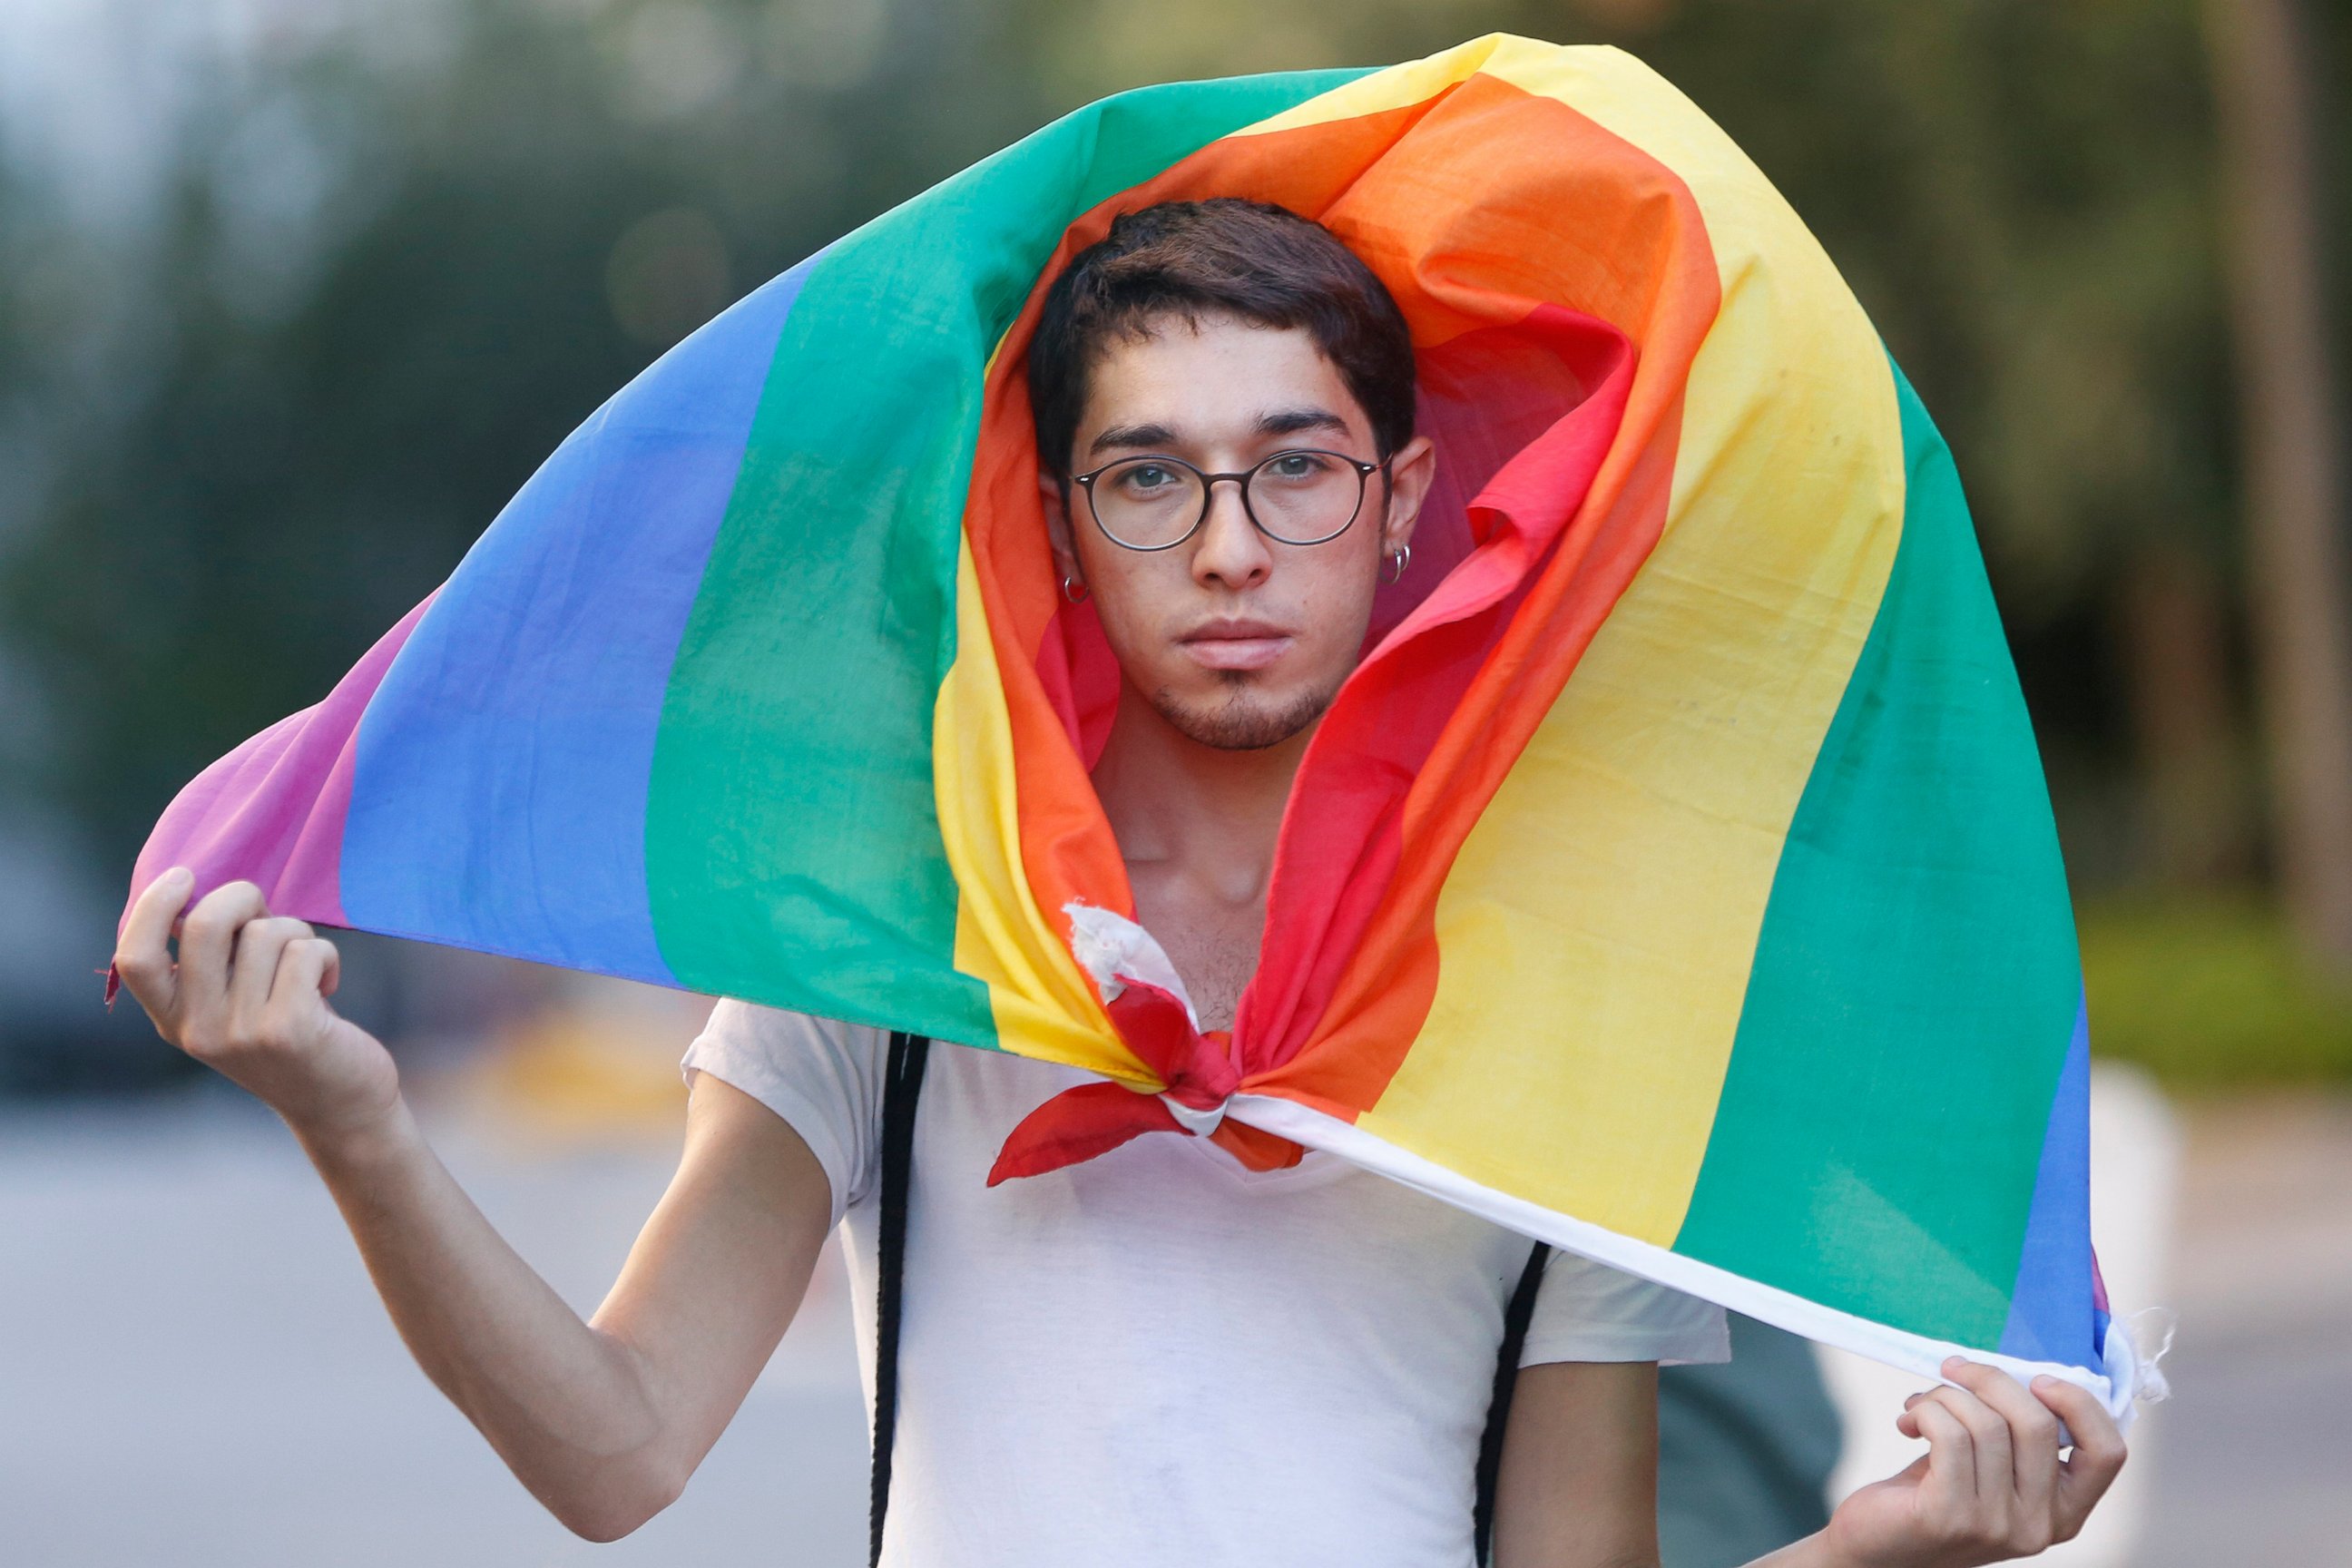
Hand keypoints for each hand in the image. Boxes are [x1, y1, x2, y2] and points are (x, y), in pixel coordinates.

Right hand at [114, 869, 401, 1144]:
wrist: (339, 1104)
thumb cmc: (290, 1034)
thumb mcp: (234, 1005)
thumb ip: (213, 961)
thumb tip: (204, 889)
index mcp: (174, 1019)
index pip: (134, 959)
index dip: (152, 907)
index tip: (184, 876)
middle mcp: (198, 1029)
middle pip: (203, 926)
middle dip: (243, 897)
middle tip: (267, 912)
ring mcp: (241, 1033)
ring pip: (266, 933)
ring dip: (297, 934)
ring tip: (305, 967)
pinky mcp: (288, 1031)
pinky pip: (304, 952)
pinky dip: (325, 955)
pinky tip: (328, 985)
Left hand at [1817, 1357, 2125, 1566]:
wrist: (1879, 1543)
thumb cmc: (1936, 1491)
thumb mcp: (1993, 1465)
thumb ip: (2017, 1431)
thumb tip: (2017, 1368)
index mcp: (2064, 1511)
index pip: (2107, 1453)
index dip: (2080, 1404)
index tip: (2037, 1379)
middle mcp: (2039, 1526)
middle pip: (2037, 1423)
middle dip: (1990, 1379)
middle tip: (1954, 1369)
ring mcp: (1996, 1526)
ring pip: (1986, 1423)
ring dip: (1946, 1396)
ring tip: (1922, 1405)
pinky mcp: (1949, 1517)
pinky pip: (1948, 1435)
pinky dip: (1925, 1411)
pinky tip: (1909, 1422)